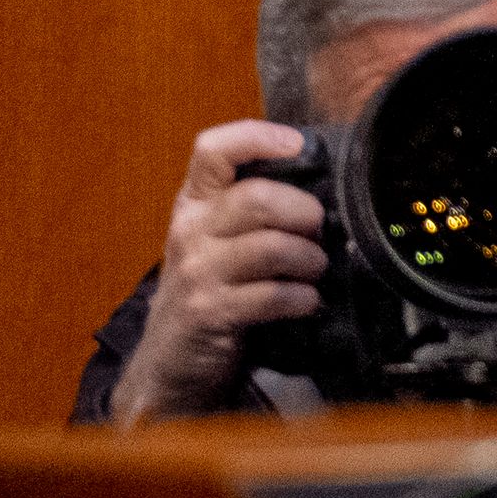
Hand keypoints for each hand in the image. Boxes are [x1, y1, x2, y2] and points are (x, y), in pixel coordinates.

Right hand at [107, 121, 325, 425]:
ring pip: (273, 246)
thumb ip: (254, 206)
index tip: (297, 145)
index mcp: (195, 202)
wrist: (169, 360)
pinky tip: (306, 302)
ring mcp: (196, 273)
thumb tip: (327, 180)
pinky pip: (274, 296)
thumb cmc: (211, 286)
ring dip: (310, 259)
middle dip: (305, 213)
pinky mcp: (209, 313)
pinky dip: (302, 298)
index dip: (258, 137)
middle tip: (318, 232)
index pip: (214, 149)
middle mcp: (190, 230)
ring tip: (314, 269)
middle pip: (259, 198)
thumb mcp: (219, 237)